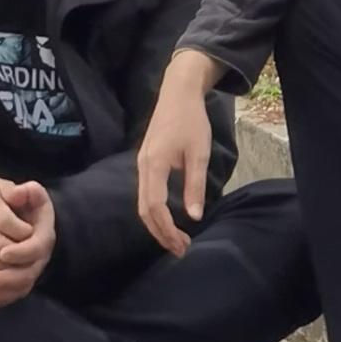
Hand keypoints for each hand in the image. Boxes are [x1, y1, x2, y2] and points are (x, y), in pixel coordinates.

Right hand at [136, 52, 217, 254]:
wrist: (178, 92)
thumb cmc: (191, 121)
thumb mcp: (199, 154)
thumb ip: (195, 186)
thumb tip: (193, 217)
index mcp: (154, 165)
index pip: (155, 207)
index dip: (167, 229)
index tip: (182, 245)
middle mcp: (143, 166)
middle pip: (144, 210)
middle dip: (160, 233)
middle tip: (181, 249)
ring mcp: (141, 163)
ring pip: (142, 203)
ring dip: (157, 224)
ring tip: (176, 239)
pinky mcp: (145, 160)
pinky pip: (145, 193)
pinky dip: (154, 211)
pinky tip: (168, 218)